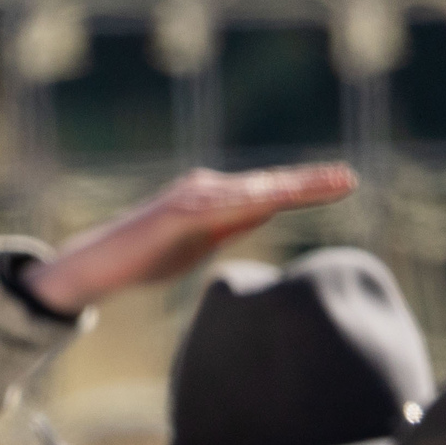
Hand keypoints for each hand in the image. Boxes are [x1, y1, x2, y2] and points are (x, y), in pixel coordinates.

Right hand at [18, 165, 356, 316]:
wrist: (97, 265)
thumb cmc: (146, 257)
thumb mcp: (201, 243)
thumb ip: (232, 224)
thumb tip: (267, 210)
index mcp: (215, 199)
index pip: (270, 193)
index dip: (307, 190)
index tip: (344, 185)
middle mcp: (206, 189)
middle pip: (267, 186)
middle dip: (309, 184)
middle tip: (349, 179)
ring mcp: (190, 198)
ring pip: (250, 192)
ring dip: (288, 189)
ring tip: (322, 187)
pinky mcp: (173, 213)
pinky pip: (218, 207)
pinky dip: (247, 202)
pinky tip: (272, 201)